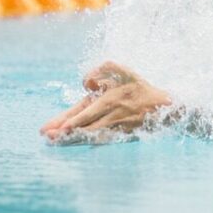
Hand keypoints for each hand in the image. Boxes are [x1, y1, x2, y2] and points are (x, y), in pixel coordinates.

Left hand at [40, 62, 171, 143]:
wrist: (163, 108)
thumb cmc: (141, 88)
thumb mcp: (125, 71)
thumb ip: (104, 68)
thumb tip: (85, 82)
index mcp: (109, 99)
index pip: (86, 111)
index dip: (72, 120)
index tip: (60, 127)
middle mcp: (110, 115)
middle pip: (84, 126)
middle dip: (65, 132)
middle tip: (49, 137)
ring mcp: (114, 127)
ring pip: (89, 135)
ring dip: (72, 139)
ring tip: (56, 142)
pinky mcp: (118, 135)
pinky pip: (99, 140)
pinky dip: (86, 143)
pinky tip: (74, 144)